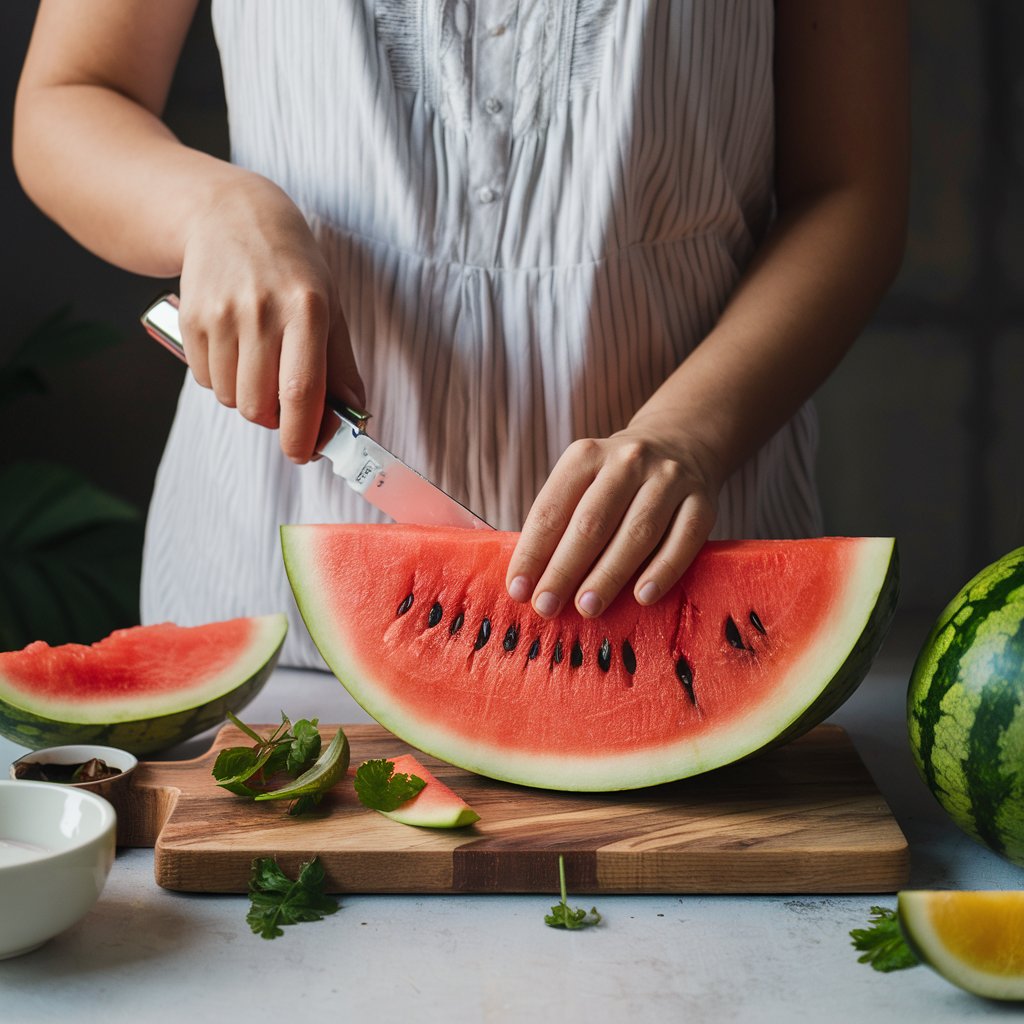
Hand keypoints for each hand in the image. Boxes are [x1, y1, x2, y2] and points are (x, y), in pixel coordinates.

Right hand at [177, 174, 364, 462]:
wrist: (229, 214)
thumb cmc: (290, 265)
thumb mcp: (330, 306)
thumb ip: (342, 365)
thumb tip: (353, 415)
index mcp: (306, 308)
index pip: (301, 392)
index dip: (302, 434)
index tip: (305, 454)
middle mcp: (261, 311)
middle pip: (260, 405)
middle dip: (275, 420)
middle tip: (286, 405)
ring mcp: (221, 314)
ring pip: (231, 398)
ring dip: (248, 399)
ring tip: (260, 366)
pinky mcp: (190, 317)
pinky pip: (205, 379)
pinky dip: (222, 380)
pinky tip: (234, 351)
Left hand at [506, 423, 720, 618]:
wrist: (679, 444)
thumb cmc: (614, 481)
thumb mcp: (582, 481)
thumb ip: (559, 521)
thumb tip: (531, 582)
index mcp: (585, 455)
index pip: (551, 509)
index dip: (533, 552)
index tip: (518, 590)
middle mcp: (628, 461)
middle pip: (591, 522)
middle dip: (564, 569)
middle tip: (546, 606)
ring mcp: (669, 479)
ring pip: (637, 532)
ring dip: (608, 574)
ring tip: (586, 608)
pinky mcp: (703, 501)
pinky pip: (683, 540)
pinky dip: (662, 571)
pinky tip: (643, 597)